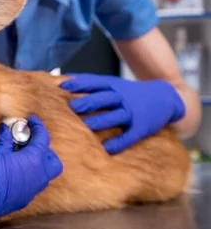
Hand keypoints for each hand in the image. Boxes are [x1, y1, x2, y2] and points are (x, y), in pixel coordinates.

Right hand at [0, 116, 62, 228]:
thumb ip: (6, 140)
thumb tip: (6, 129)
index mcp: (34, 161)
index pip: (43, 139)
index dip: (38, 127)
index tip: (32, 121)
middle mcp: (39, 176)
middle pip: (53, 161)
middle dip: (45, 150)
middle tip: (31, 143)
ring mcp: (33, 189)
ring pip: (44, 174)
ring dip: (37, 164)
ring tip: (21, 156)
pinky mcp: (25, 199)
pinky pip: (33, 184)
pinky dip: (28, 175)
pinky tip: (14, 171)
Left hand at [60, 73, 184, 154]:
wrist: (166, 97)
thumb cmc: (131, 92)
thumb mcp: (115, 83)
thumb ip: (93, 82)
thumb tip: (66, 79)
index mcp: (114, 85)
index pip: (94, 83)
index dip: (79, 84)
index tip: (63, 86)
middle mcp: (122, 97)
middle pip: (102, 99)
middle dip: (87, 103)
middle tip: (71, 108)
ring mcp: (132, 112)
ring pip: (114, 117)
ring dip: (99, 121)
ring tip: (85, 127)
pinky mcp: (141, 127)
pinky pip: (129, 136)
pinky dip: (118, 142)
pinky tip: (107, 149)